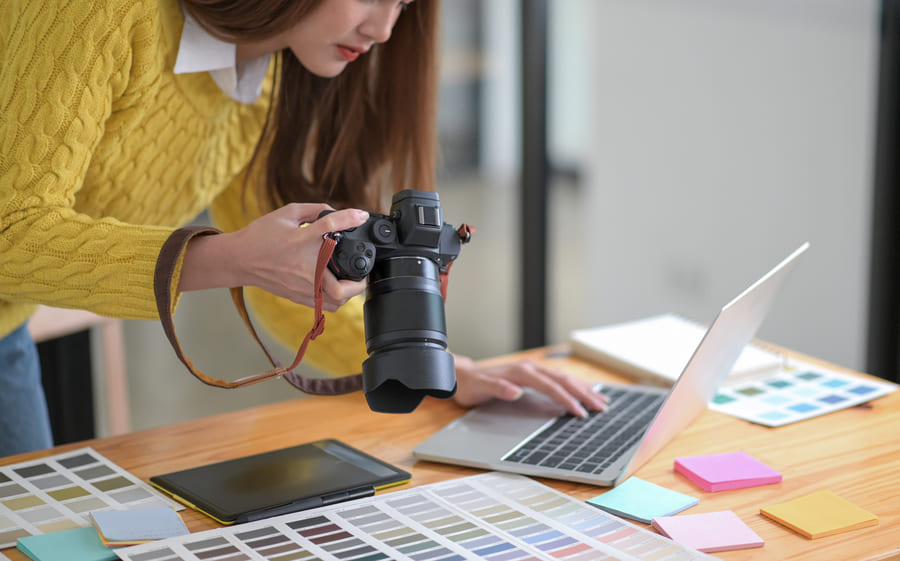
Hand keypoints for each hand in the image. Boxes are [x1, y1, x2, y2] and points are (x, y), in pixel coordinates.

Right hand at [180, 204, 369, 310]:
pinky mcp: (298, 295)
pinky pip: (324, 305)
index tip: (361, 216)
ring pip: (335, 301)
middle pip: (341, 287)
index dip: (349, 218)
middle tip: (362, 271)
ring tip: (352, 281)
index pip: (330, 226)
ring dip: (350, 293)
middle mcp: (304, 266)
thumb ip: (313, 210)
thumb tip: (335, 212)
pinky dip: (337, 300)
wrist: (239, 259)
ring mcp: (302, 285)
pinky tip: (337, 288)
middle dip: (359, 282)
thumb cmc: (261, 235)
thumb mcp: (286, 214)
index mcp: (300, 240)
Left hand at [452, 355, 608, 417]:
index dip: (567, 399)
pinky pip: (559, 379)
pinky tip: (584, 392)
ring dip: (583, 389)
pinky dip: (574, 386)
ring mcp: (533, 370)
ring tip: (601, 401)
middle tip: (601, 408)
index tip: (580, 412)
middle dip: (584, 394)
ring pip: (564, 378)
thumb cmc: (472, 385)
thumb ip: (498, 388)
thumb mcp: (480, 388)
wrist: (463, 375)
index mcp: (522, 372)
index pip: (551, 386)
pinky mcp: (533, 374)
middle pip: (563, 380)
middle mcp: (530, 368)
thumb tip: (515, 391)